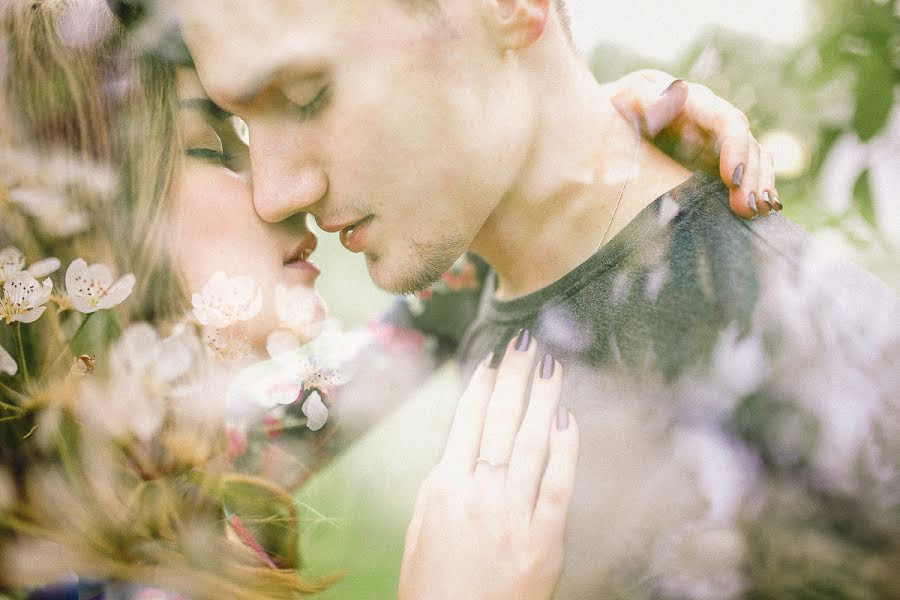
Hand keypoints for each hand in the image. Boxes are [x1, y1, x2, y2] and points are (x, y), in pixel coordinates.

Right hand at [399, 334, 579, 599]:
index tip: (494, 359)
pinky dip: (565, 450)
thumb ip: (440, 488)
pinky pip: (559, 485)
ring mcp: (513, 514)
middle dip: (515, 377)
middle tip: (526, 342)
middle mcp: (478, 492)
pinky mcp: (544, 540)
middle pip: (500, 421)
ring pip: (532, 443)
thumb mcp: (419, 532)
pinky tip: (569, 420)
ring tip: (552, 366)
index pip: (467, 422)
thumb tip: (458, 453)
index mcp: (443, 487)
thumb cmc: (432, 589)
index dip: (483, 386)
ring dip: (543, 400)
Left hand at [610, 69, 780, 219]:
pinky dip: (757, 191)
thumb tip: (675, 93)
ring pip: (755, 160)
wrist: (612, 120)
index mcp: (696, 103)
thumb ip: (645, 96)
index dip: (735, 148)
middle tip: (746, 208)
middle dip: (750, 177)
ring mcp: (719, 143)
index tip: (731, 178)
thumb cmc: (617, 106)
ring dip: (759, 187)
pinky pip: (748, 174)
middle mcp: (715, 123)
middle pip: (748, 145)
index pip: (728, 122)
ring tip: (757, 213)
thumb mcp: (626, 97)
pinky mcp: (717, 164)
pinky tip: (761, 214)